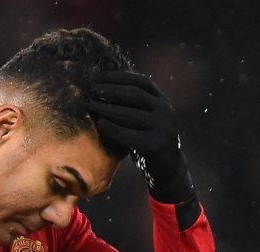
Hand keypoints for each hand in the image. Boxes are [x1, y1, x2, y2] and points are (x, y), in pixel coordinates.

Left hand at [89, 71, 194, 203]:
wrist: (168, 167)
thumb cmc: (149, 139)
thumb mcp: (147, 117)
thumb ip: (135, 104)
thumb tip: (105, 86)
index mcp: (163, 101)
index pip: (142, 82)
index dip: (120, 77)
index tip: (100, 77)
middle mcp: (166, 111)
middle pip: (135, 95)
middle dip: (111, 91)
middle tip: (92, 90)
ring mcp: (163, 128)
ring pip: (131, 114)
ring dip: (108, 108)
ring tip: (92, 106)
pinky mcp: (156, 145)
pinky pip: (130, 135)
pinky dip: (113, 129)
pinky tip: (100, 124)